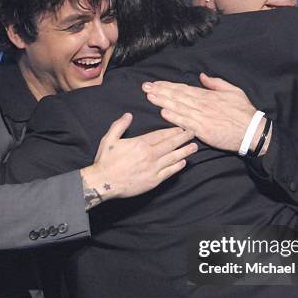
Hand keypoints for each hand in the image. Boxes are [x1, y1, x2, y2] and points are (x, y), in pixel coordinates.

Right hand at [80, 112, 196, 209]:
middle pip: (171, 144)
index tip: (182, 127)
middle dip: (183, 137)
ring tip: (194, 147)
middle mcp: (150, 155)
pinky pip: (169, 172)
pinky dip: (177, 166)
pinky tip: (183, 162)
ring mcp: (153, 168)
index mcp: (140, 143)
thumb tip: (129, 115)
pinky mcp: (153, 180)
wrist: (103, 183)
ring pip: (173, 157)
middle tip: (193, 133)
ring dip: (185, 151)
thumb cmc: (106, 161)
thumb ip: (119, 125)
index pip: (161, 134)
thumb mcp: (109, 139)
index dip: (173, 130)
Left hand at [143, 73, 268, 152]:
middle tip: (145, 87)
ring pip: (179, 107)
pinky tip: (163, 112)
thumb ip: (216, 83)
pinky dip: (175, 117)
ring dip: (163, 101)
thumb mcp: (233, 91)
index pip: (184, 88)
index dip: (168, 86)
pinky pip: (186, 122)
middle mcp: (203, 104)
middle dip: (160, 91)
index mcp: (208, 95)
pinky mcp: (203, 130)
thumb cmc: (244, 112)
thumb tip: (202, 76)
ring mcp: (202, 117)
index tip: (155, 84)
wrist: (252, 132)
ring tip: (150, 96)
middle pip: (178, 96)